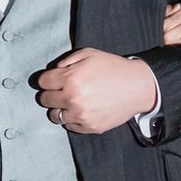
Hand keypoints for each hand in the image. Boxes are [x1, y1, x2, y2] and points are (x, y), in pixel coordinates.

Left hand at [36, 48, 157, 133]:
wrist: (138, 87)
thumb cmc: (114, 68)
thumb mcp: (90, 54)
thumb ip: (67, 60)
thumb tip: (55, 71)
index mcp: (70, 78)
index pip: (42, 82)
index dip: (48, 79)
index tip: (55, 80)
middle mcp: (72, 98)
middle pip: (45, 99)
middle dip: (51, 93)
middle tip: (62, 91)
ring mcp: (81, 115)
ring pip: (54, 116)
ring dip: (59, 109)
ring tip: (71, 103)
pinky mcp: (90, 127)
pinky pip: (69, 126)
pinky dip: (72, 119)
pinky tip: (81, 111)